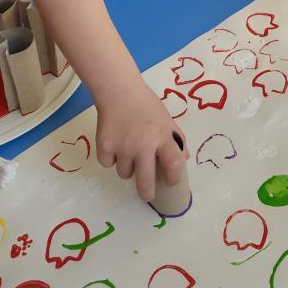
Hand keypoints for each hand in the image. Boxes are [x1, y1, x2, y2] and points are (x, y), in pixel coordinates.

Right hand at [95, 82, 188, 201]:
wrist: (118, 91)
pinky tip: (114, 142)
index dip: (175, 177)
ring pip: (124, 173)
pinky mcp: (104, 147)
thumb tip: (183, 159)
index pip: (174, 164)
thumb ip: (175, 139)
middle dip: (147, 193)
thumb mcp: (166, 119)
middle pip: (146, 181)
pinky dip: (110, 157)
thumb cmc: (145, 105)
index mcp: (163, 137)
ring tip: (127, 150)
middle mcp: (143, 145)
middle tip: (147, 196)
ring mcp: (122, 147)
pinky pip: (108, 163)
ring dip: (127, 167)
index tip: (172, 183)